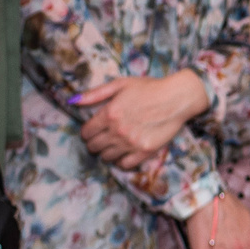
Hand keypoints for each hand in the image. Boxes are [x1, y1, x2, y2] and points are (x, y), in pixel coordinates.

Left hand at [74, 70, 208, 166]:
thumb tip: (72, 101)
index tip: (93, 131)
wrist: (177, 98)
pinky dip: (121, 161)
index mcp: (109, 114)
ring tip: (113, 146)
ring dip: (107, 152)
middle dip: (95, 143)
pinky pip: (125, 164)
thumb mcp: (120, 84)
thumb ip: (95, 94)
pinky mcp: (145, 151)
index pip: (87, 132)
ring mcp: (131, 142)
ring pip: (107, 157)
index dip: (87, 132)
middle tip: (102, 138)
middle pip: (94, 146)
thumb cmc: (149, 88)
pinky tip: (124, 154)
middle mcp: (117, 130)